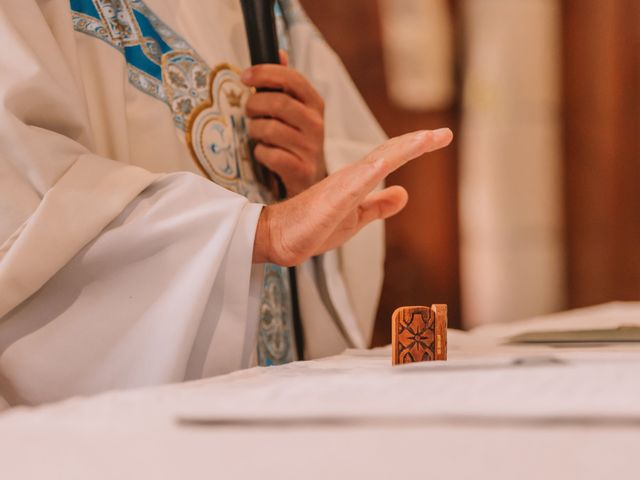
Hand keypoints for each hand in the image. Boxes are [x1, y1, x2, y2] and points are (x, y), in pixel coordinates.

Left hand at [242, 52, 324, 196]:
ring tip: (258, 134)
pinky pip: (269, 154)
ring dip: (255, 131)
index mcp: (315, 103)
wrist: (310, 179)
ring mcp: (310, 148)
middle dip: (255, 105)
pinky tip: (266, 153)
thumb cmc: (295, 139)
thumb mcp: (295, 109)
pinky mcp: (301, 170)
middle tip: (249, 111)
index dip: (266, 74)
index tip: (245, 77)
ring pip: (270, 129)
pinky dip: (261, 153)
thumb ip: (285, 84)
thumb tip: (278, 52)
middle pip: (278, 103)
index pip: (292, 79)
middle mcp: (316, 124)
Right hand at [252, 128, 453, 265]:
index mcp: (357, 180)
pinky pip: (356, 182)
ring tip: (428, 139)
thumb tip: (404, 193)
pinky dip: (374, 170)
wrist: (280, 238)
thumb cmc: (312, 227)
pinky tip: (387, 162)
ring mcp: (342, 185)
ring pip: (377, 161)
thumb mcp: (355, 217)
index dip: (415, 146)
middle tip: (445, 133)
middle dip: (418, 142)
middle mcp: (352, 176)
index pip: (390, 157)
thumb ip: (379, 206)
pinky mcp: (333, 199)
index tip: (440, 136)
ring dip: (403, 149)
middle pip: (389, 152)